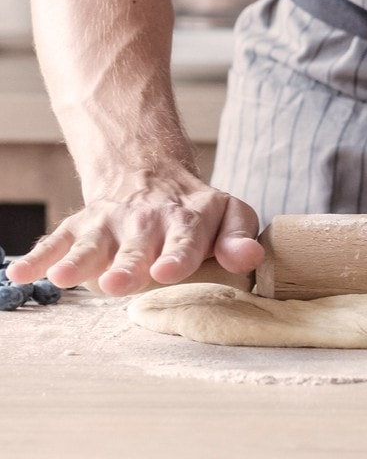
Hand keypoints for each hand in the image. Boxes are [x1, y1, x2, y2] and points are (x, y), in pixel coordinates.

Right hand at [4, 168, 263, 296]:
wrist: (152, 175)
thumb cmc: (196, 211)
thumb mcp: (229, 215)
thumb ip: (239, 239)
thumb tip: (250, 259)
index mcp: (188, 220)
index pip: (186, 239)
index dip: (178, 256)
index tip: (167, 272)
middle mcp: (147, 221)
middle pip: (136, 247)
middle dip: (126, 266)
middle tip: (115, 284)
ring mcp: (111, 223)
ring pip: (93, 244)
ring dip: (78, 261)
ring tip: (63, 278)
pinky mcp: (82, 226)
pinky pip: (57, 240)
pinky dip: (39, 257)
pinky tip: (20, 274)